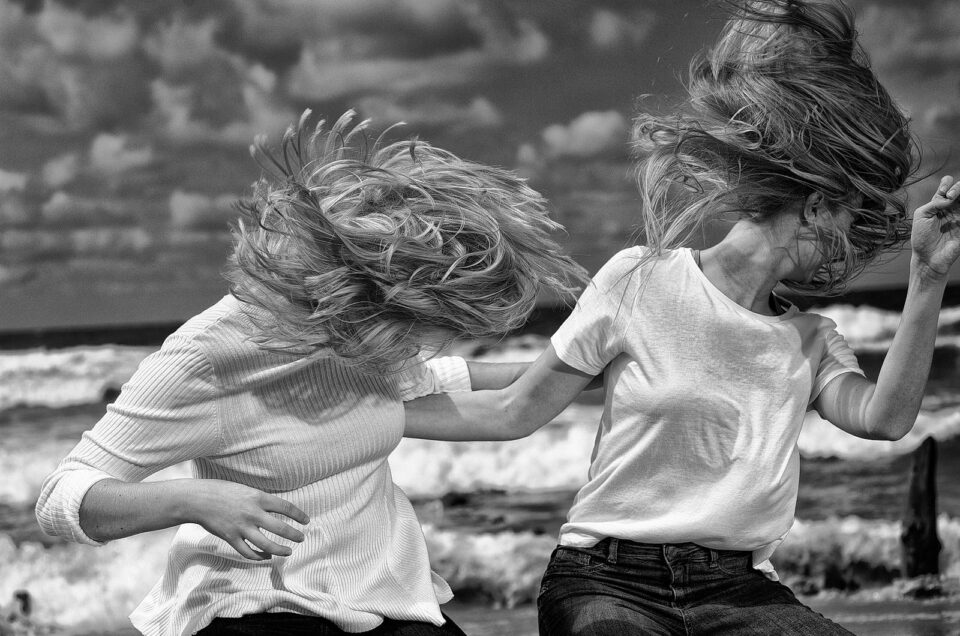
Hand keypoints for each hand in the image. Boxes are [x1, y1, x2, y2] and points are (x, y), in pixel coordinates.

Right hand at [187, 479, 309, 560]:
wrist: (198, 499)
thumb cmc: (222, 491)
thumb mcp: (246, 490)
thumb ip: (260, 500)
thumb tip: (275, 509)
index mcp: (258, 498)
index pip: (286, 507)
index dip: (298, 515)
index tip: (306, 521)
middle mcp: (252, 513)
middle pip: (280, 529)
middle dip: (294, 535)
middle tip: (301, 538)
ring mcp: (242, 527)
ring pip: (266, 545)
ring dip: (280, 550)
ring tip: (288, 552)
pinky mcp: (231, 538)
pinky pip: (248, 552)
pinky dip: (258, 557)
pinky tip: (265, 557)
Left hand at [911, 175, 959, 278]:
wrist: (928, 257)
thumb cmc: (922, 237)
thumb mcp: (922, 215)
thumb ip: (934, 203)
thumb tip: (949, 198)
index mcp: (939, 203)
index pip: (947, 185)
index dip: (947, 184)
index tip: (942, 193)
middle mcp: (952, 207)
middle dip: (958, 187)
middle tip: (950, 196)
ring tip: (953, 198)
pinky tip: (958, 216)